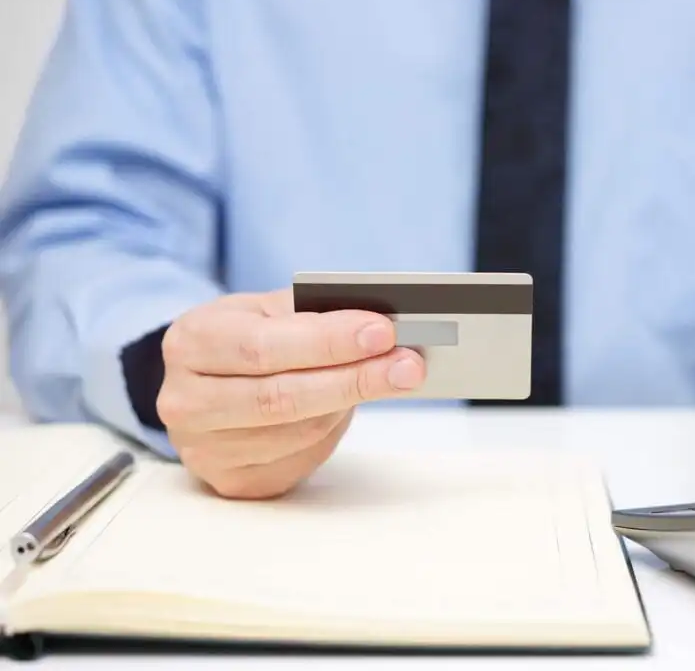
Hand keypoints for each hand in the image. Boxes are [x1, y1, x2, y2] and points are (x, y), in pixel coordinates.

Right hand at [156, 289, 425, 498]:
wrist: (204, 384)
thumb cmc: (245, 340)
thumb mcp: (264, 311)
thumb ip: (311, 314)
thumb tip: (379, 327)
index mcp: (193, 341)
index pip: (263, 347)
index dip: (327, 342)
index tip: (382, 333)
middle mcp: (186, 400)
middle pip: (281, 397)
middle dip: (354, 378)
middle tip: (409, 365)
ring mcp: (204, 449)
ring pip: (297, 431)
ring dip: (351, 403)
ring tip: (392, 378)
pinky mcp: (232, 481)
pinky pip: (298, 459)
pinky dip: (332, 431)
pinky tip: (348, 406)